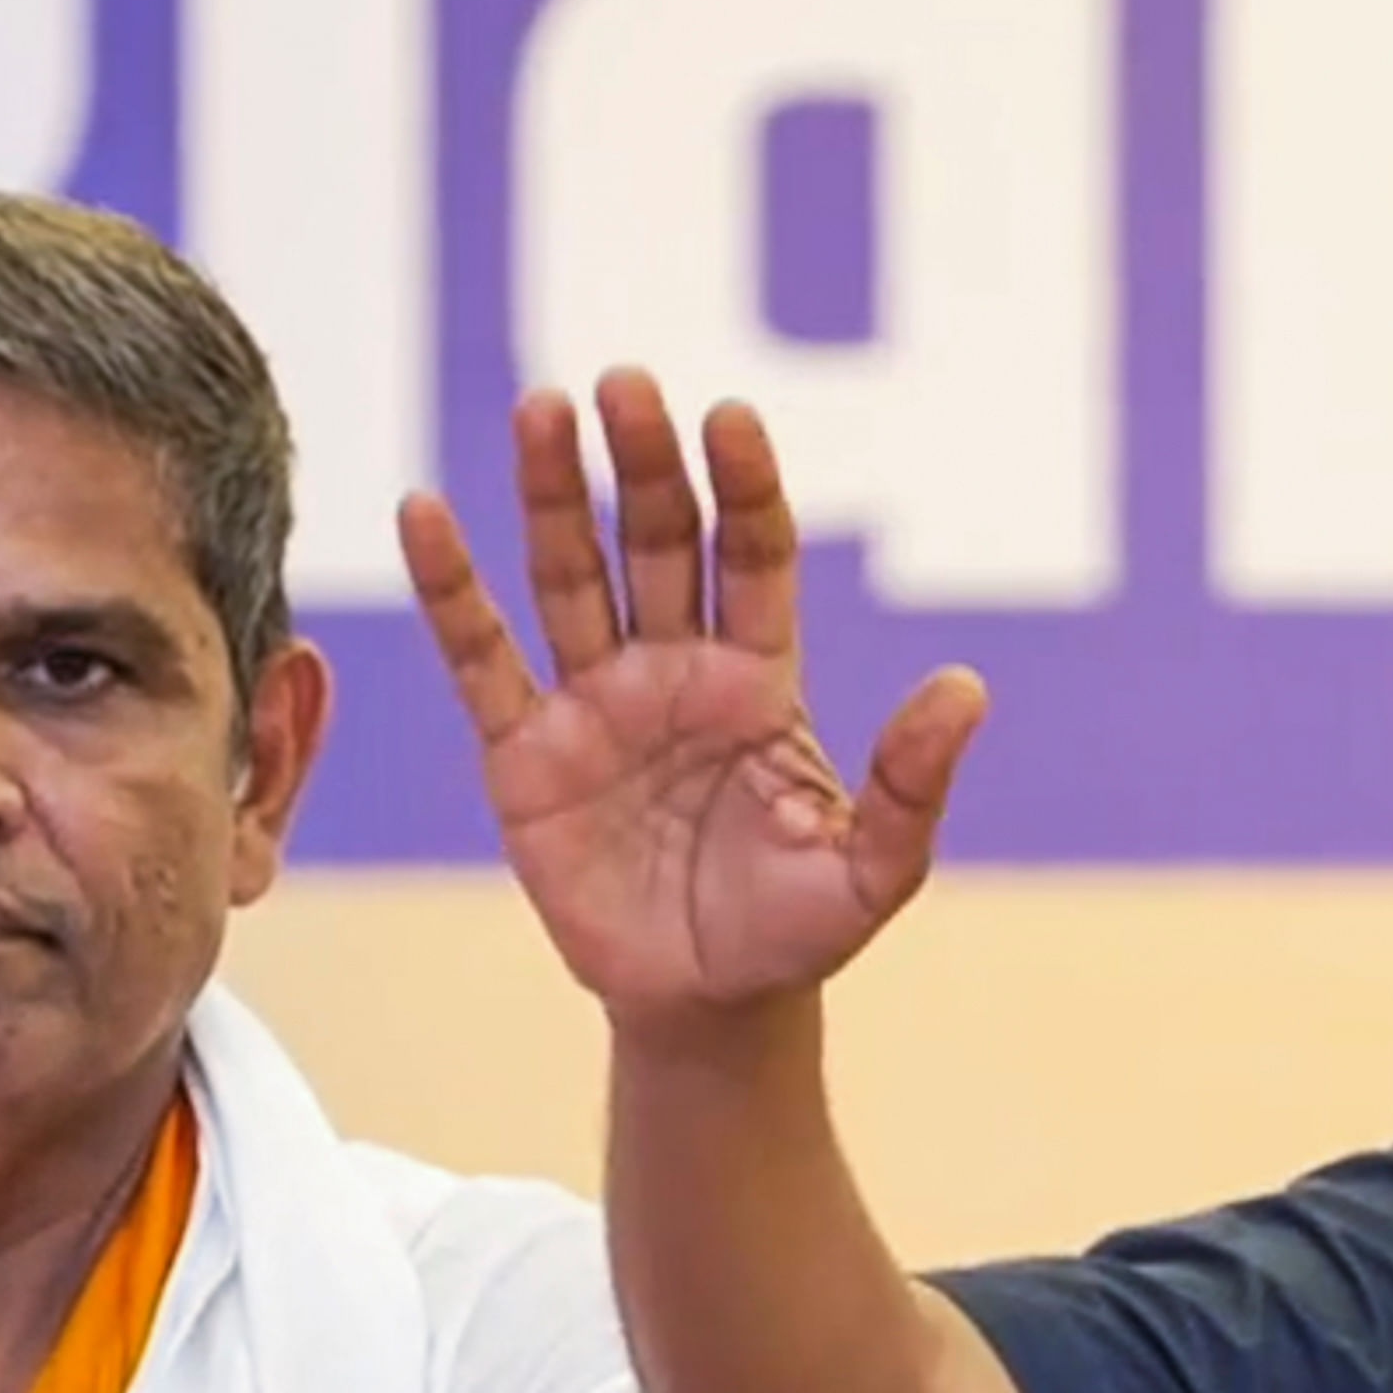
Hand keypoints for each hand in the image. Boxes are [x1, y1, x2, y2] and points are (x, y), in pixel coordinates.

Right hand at [402, 370, 989, 1028]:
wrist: (706, 1010)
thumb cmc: (796, 933)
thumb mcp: (873, 869)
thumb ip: (912, 781)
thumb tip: (968, 688)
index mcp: (760, 680)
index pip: (753, 555)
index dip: (743, 486)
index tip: (729, 415)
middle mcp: (674, 669)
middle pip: (658, 541)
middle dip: (642, 464)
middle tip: (624, 383)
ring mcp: (594, 703)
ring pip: (569, 575)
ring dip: (553, 494)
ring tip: (541, 407)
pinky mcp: (523, 755)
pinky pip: (481, 658)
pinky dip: (450, 588)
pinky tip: (424, 510)